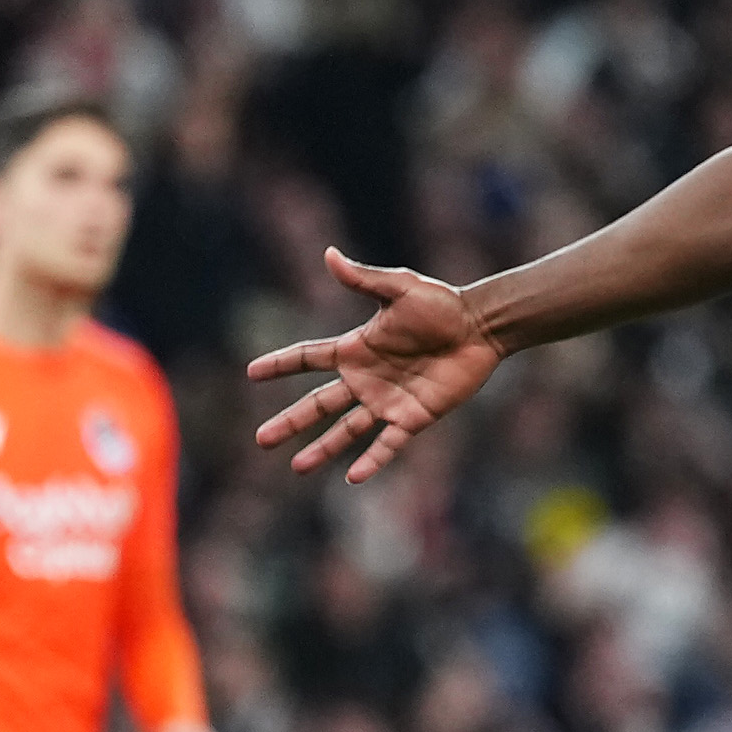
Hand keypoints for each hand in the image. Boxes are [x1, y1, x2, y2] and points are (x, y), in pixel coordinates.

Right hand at [248, 247, 507, 482]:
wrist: (480, 327)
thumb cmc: (441, 305)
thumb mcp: (399, 288)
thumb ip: (363, 280)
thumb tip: (329, 254)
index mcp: (356, 349)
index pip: (308, 358)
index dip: (280, 364)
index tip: (251, 372)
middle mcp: (365, 379)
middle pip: (318, 405)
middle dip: (290, 421)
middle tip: (261, 440)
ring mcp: (387, 401)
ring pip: (346, 430)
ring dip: (322, 449)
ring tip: (297, 467)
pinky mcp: (414, 417)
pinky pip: (388, 444)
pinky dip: (372, 460)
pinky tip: (352, 478)